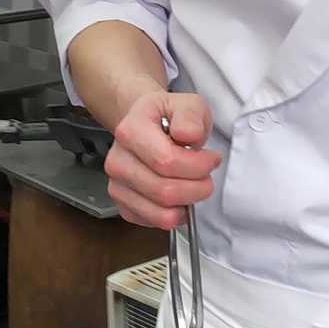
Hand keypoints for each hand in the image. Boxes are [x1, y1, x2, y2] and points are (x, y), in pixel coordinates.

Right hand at [106, 90, 220, 230]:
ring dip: (187, 204)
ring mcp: (117, 185)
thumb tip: (187, 135)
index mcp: (130, 130)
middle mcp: (117, 160)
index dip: (197, 166)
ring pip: (160, 213)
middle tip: (207, 177)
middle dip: (197, 188)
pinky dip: (174, 215)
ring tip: (194, 186)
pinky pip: (153, 222)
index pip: (166, 161)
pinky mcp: (123, 205)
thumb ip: (190, 116)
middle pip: (164, 191)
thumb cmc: (169, 118)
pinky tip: (180, 197)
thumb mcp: (188, 105)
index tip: (212, 159)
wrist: (149, 126)